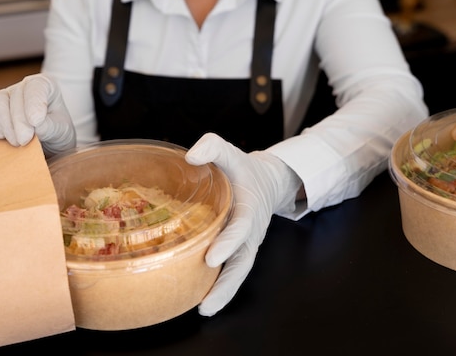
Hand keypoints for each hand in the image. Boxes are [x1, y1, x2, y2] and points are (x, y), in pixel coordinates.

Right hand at [0, 73, 75, 155]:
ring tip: (17, 143)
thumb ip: (49, 127)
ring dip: (5, 125)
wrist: (49, 143)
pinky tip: (2, 137)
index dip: (34, 104)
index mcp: (45, 85)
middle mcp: (22, 87)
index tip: (36, 122)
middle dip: (19, 122)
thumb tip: (33, 125)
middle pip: (14, 97)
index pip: (36, 88)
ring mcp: (5, 97)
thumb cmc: (57, 133)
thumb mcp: (62, 131)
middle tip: (25, 141)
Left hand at [185, 133, 300, 315]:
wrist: (266, 181)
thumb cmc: (243, 168)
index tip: (211, 257)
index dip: (229, 242)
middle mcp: (251, 231)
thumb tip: (190, 156)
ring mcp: (247, 244)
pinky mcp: (240, 250)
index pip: (242, 227)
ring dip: (224, 292)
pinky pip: (232, 271)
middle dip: (227, 284)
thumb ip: (213, 147)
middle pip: (242, 262)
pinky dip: (220, 287)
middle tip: (206, 301)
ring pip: (238, 273)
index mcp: (250, 207)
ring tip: (204, 309)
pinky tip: (200, 299)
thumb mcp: (230, 152)